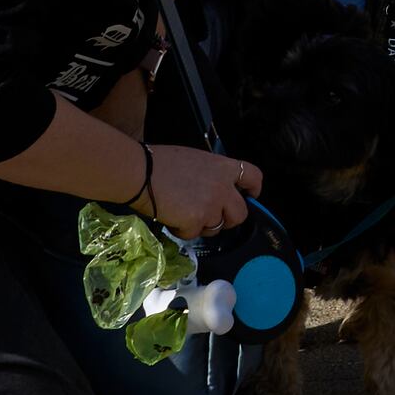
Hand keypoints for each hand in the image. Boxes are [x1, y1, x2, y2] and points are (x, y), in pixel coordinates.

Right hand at [136, 145, 258, 236]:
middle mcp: (223, 187)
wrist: (140, 173)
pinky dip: (182, 230)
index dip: (254, 189)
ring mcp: (211, 206)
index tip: (250, 196)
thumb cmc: (160, 162)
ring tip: (183, 212)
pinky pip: (194, 234)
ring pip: (217, 227)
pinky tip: (171, 217)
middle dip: (228, 219)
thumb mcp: (195, 160)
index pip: (254, 177)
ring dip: (203, 225)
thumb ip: (211, 174)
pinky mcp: (196, 221)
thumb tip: (213, 188)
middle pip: (241, 213)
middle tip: (210, 217)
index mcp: (223, 167)